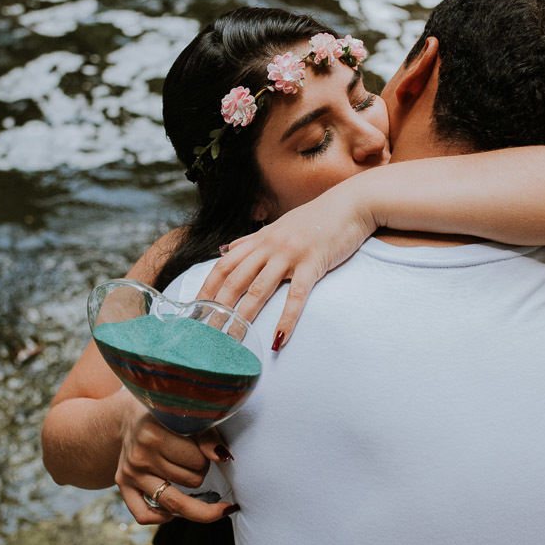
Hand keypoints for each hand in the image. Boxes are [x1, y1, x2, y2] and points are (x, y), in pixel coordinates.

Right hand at [113, 393, 236, 524]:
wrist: (132, 417)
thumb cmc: (167, 416)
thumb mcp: (188, 417)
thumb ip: (208, 435)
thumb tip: (222, 457)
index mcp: (153, 433)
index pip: (198, 460)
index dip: (208, 455)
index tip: (206, 446)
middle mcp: (139, 456)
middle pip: (191, 482)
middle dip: (201, 471)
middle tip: (195, 456)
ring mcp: (130, 473)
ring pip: (175, 502)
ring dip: (189, 491)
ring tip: (187, 472)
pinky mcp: (123, 486)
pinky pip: (144, 515)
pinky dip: (163, 517)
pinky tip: (173, 509)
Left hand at [196, 181, 375, 349]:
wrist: (351, 204)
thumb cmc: (316, 218)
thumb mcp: (278, 226)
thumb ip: (251, 240)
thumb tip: (225, 250)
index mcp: (260, 239)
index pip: (223, 265)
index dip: (206, 288)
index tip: (193, 311)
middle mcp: (269, 246)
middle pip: (234, 280)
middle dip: (217, 309)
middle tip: (205, 334)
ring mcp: (290, 254)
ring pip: (259, 289)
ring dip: (244, 317)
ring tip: (233, 341)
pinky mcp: (313, 263)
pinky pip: (296, 295)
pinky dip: (286, 318)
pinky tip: (279, 338)